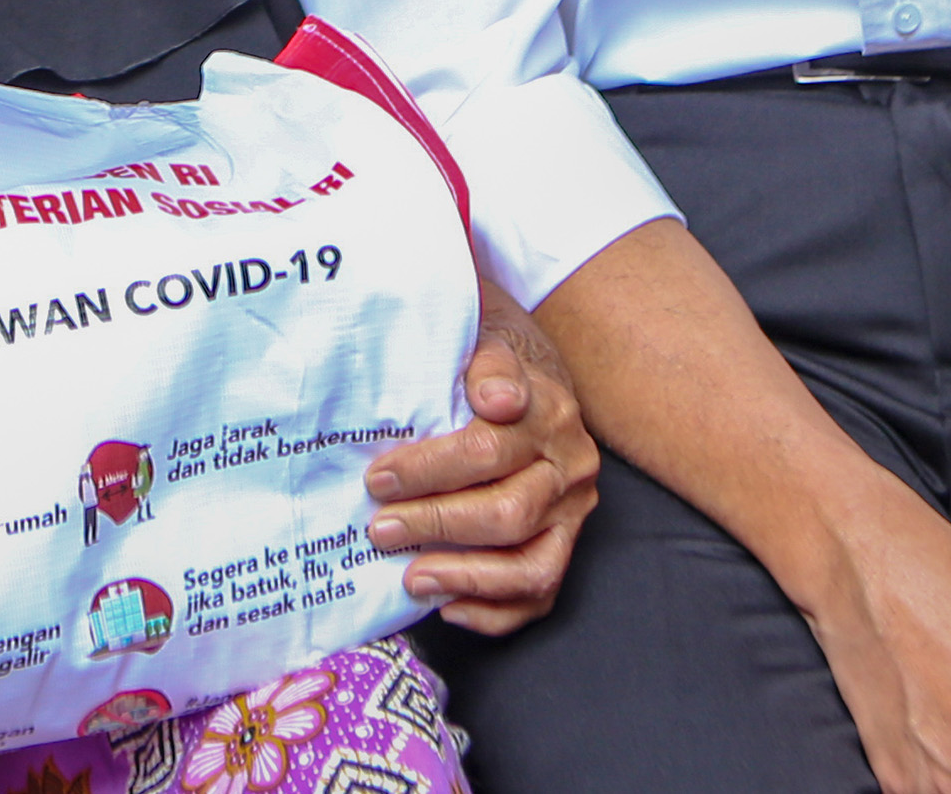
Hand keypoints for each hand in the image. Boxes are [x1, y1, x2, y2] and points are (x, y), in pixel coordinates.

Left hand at [365, 283, 597, 634]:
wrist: (529, 372)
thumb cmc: (485, 360)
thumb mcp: (482, 339)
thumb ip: (485, 362)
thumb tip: (494, 398)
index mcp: (548, 410)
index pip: (486, 448)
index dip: (429, 468)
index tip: (378, 477)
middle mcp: (570, 465)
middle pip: (506, 512)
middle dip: (435, 524)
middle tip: (379, 527)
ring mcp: (572, 513)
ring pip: (529, 565)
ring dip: (464, 576)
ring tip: (411, 577)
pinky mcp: (565, 547)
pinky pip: (539, 595)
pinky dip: (492, 611)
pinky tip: (446, 605)